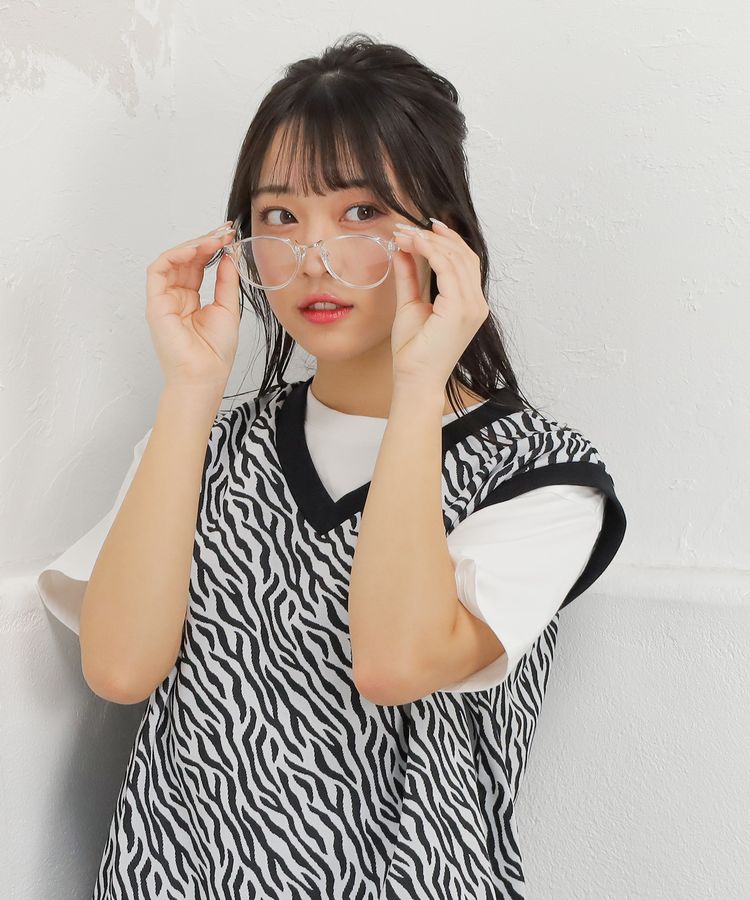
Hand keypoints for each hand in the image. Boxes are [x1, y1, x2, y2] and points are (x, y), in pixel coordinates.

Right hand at [145, 222, 239, 391]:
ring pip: (171, 261)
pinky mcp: (155, 303)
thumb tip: (229, 255)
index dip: (212, 249)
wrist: (205, 375)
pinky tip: (195, 250)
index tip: (229, 237)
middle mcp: (175, 298)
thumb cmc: (215, 352)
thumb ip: (226, 280)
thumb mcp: (228, 308)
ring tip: (213, 239)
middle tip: (224, 231)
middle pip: (185, 260)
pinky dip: (175, 255)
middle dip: (204, 242)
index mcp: (191, 300)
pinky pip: (159, 270)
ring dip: (192, 246)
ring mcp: (163, 300)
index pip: (198, 266)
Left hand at [390, 219, 489, 390]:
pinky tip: (412, 244)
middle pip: (463, 255)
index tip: (419, 228)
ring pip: (456, 258)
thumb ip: (409, 277)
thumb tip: (403, 250)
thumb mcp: (410, 304)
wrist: (414, 379)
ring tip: (405, 233)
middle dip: (435, 236)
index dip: (444, 240)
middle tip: (407, 226)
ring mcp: (472, 306)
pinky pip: (447, 269)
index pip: (464, 261)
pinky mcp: (460, 309)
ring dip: (429, 241)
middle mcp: (476, 304)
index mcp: (469, 303)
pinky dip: (429, 251)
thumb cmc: (413, 351)